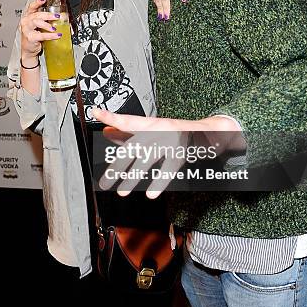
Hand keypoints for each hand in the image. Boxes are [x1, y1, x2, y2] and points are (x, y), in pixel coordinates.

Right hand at [19, 0, 61, 59]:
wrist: (29, 50)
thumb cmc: (35, 36)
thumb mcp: (41, 26)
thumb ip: (48, 20)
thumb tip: (63, 16)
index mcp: (28, 16)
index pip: (31, 7)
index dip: (37, 2)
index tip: (44, 0)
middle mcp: (26, 21)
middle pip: (36, 14)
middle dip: (48, 15)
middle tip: (57, 16)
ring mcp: (26, 29)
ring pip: (36, 22)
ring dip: (47, 25)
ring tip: (54, 28)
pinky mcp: (30, 37)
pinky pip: (41, 35)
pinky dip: (50, 35)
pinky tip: (56, 35)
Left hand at [93, 108, 242, 197]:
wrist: (210, 134)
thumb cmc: (178, 134)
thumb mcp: (154, 131)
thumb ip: (131, 132)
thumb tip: (106, 131)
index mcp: (152, 124)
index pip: (129, 120)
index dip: (113, 117)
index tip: (96, 113)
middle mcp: (160, 129)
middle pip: (134, 146)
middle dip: (117, 166)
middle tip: (105, 183)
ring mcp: (172, 140)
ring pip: (148, 159)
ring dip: (133, 177)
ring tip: (122, 191)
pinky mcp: (184, 152)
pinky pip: (169, 168)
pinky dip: (159, 181)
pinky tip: (150, 193)